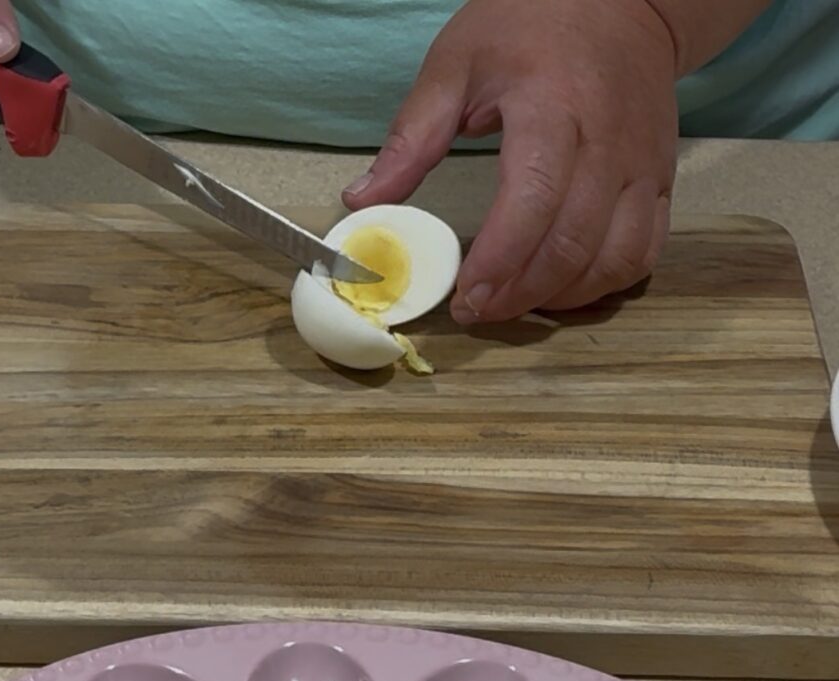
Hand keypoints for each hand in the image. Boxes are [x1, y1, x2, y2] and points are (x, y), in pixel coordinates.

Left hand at [344, 0, 678, 323]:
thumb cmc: (533, 25)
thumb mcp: (456, 62)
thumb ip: (411, 137)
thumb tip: (361, 202)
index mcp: (552, 107)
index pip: (532, 200)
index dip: (498, 261)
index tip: (464, 296)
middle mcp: (607, 142)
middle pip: (571, 244)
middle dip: (518, 294)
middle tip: (476, 312)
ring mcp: (641, 166)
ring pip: (613, 260)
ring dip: (559, 299)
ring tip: (513, 304)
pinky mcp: (659, 182)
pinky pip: (642, 254)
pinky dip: (602, 286)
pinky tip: (560, 290)